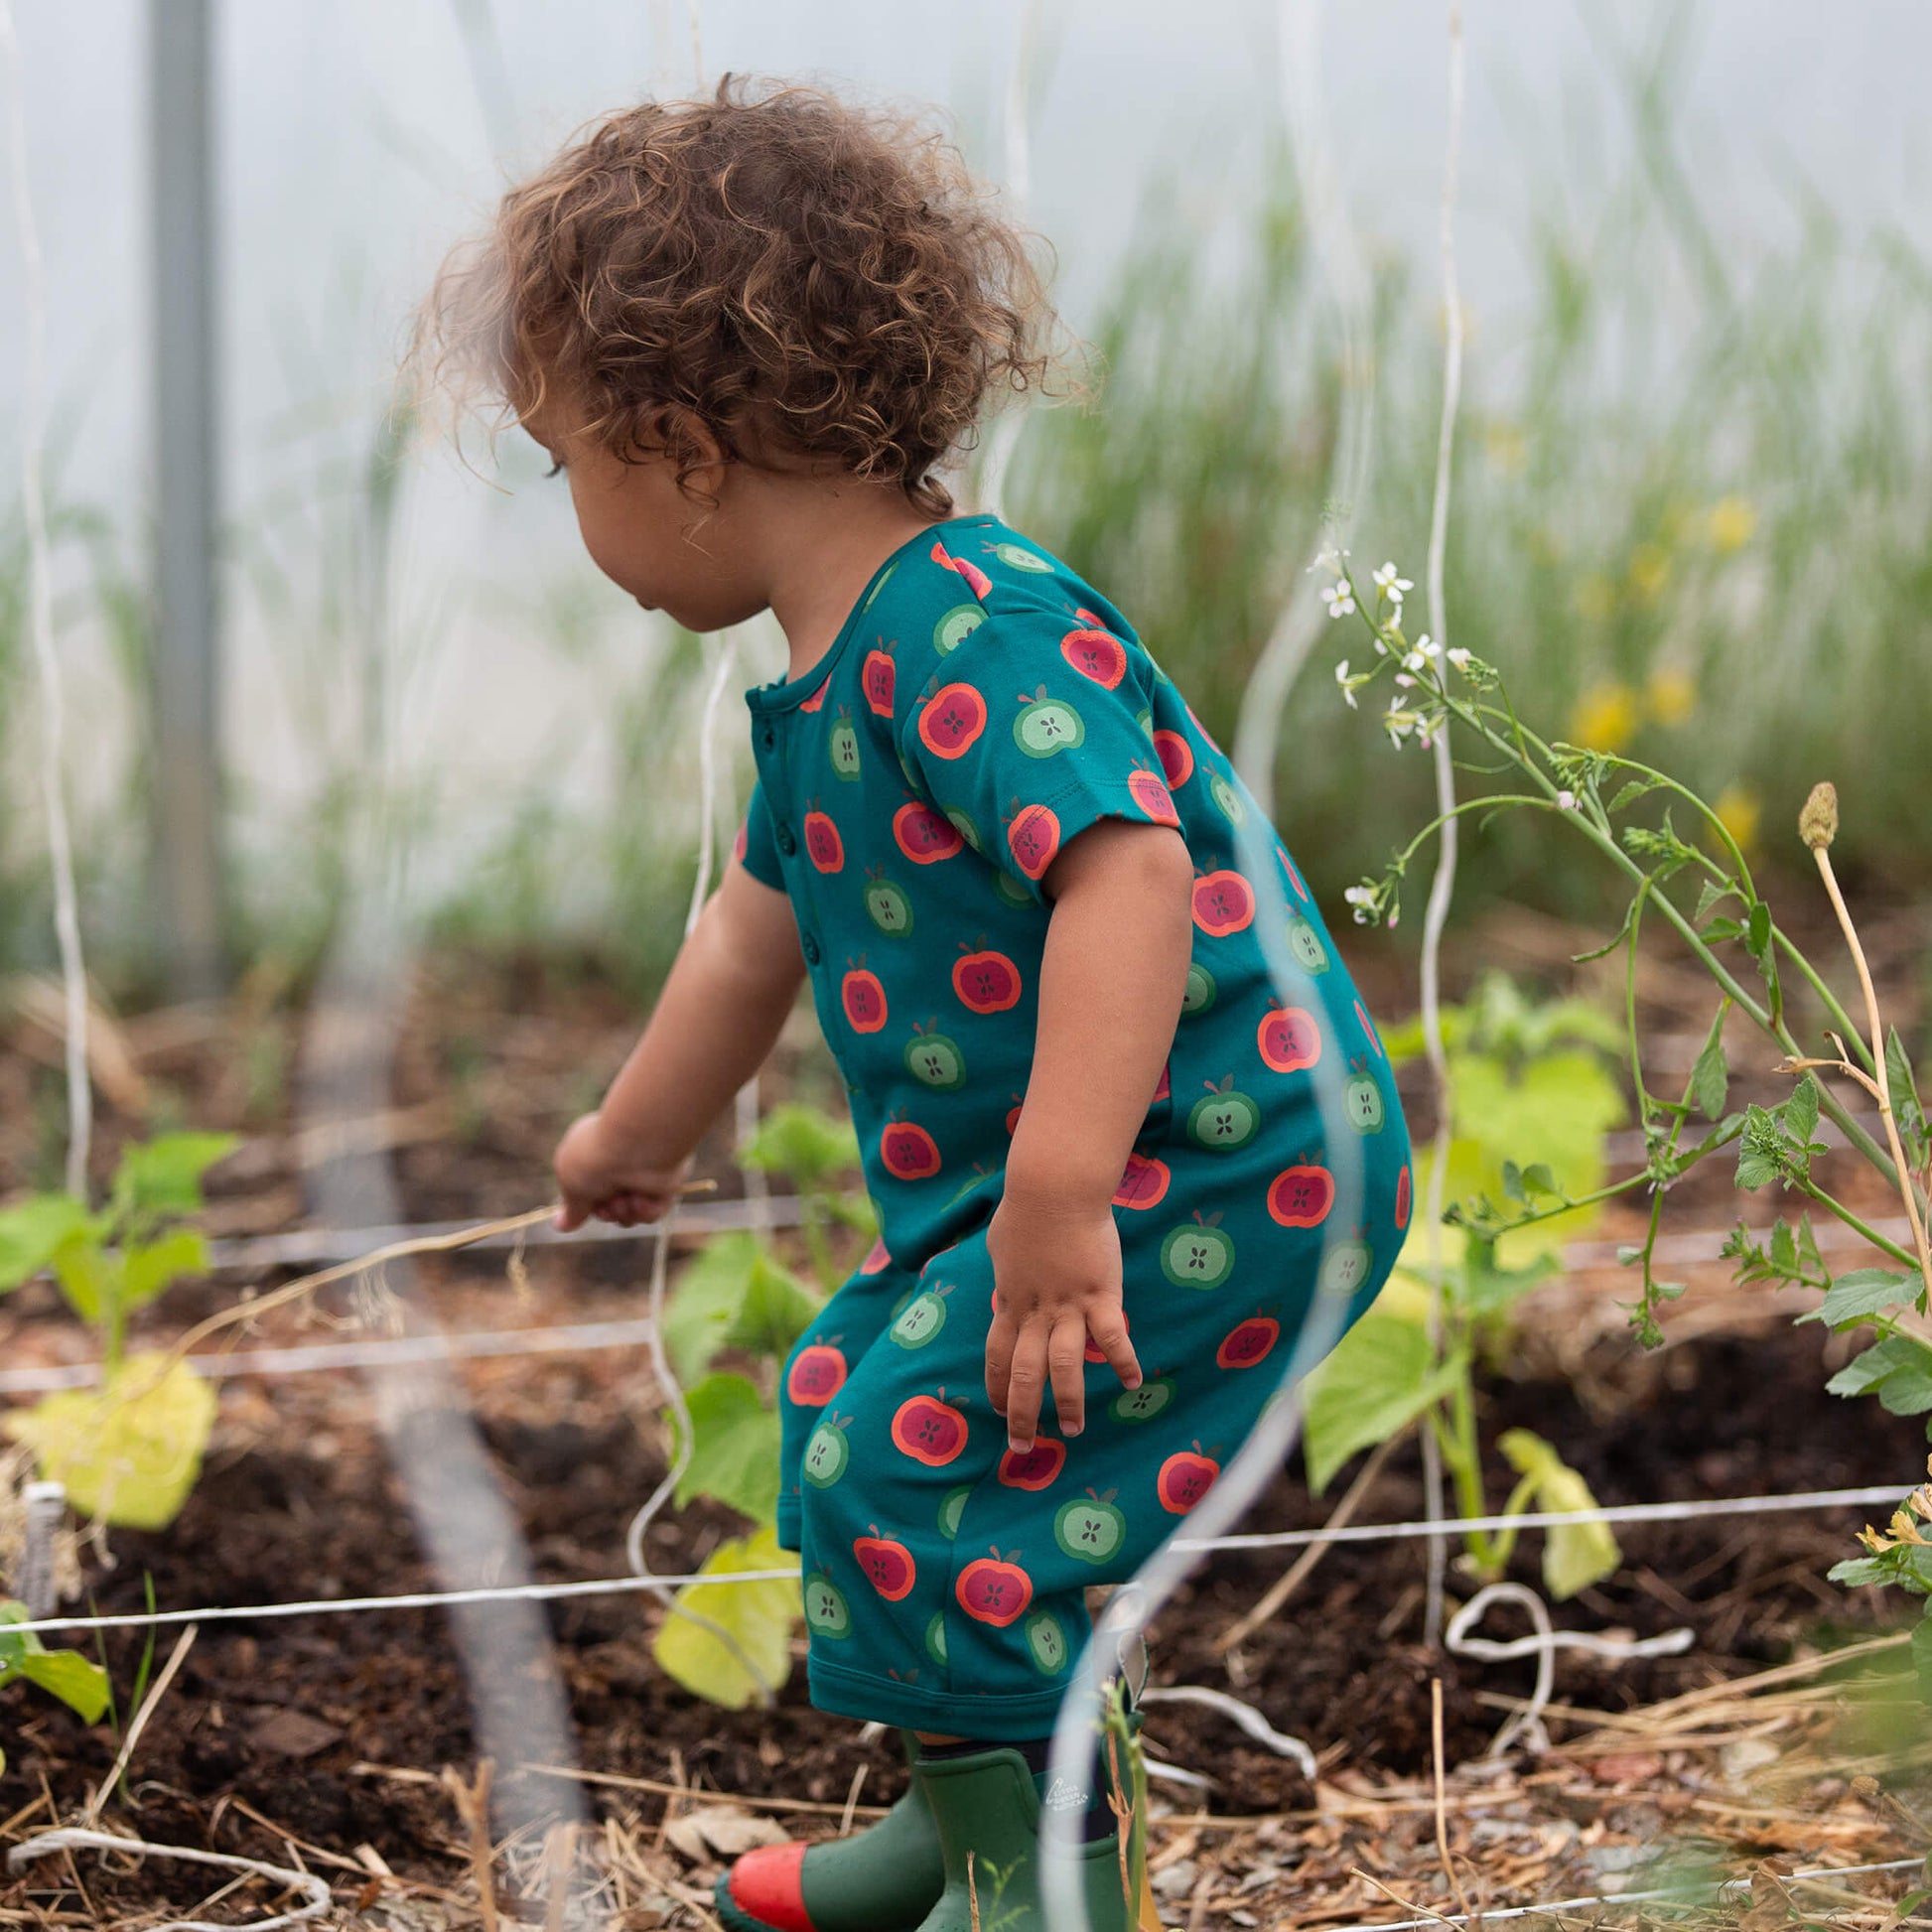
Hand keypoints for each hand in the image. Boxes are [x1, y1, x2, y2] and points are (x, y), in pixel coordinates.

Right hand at [551, 1111, 690, 1230]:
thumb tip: (561, 1225)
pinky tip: (641, 1197)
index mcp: (590, 1154)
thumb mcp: (571, 1184)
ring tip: (624, 1198)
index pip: (585, 1190)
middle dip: (604, 1211)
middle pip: (606, 1207)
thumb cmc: (596, 1159)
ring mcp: (641, 1174)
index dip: (582, 1203)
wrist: (638, 1147)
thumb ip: (571, 1208)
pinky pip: (652, 1213)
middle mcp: (616, 1163)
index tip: (581, 1205)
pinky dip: (644, 1211)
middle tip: (606, 1203)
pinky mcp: (663, 1184)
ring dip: (623, 1212)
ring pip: (628, 1214)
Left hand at [984, 1186, 1140, 1450]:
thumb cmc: (1025, 1210)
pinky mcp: (1100, 1294)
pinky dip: (1123, 1360)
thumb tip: (1006, 1283)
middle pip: (1025, 1372)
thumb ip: (1008, 1273)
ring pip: (1064, 1364)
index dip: (998, 1386)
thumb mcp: (1002, 1246)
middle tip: (1023, 1447)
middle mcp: (1036, 1312)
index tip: (999, 1411)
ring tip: (1073, 1431)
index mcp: (1010, 1301)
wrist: (1053, 1189)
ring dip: (1068, 1401)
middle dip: (1022, 1413)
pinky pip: (1111, 1335)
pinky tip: (1133, 1382)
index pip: (998, 1355)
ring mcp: (1068, 1305)